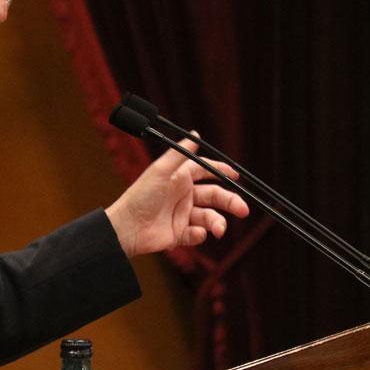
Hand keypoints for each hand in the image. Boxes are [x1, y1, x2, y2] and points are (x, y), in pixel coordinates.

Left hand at [106, 139, 248, 257]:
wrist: (126, 227)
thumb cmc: (140, 196)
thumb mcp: (160, 171)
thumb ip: (179, 154)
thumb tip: (195, 134)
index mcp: (180, 178)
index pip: (206, 171)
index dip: (221, 172)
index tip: (236, 175)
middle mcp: (184, 196)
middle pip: (215, 196)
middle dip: (230, 201)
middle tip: (243, 209)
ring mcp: (183, 215)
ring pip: (209, 217)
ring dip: (217, 222)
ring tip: (218, 229)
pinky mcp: (180, 234)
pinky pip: (197, 234)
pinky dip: (200, 235)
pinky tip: (195, 233)